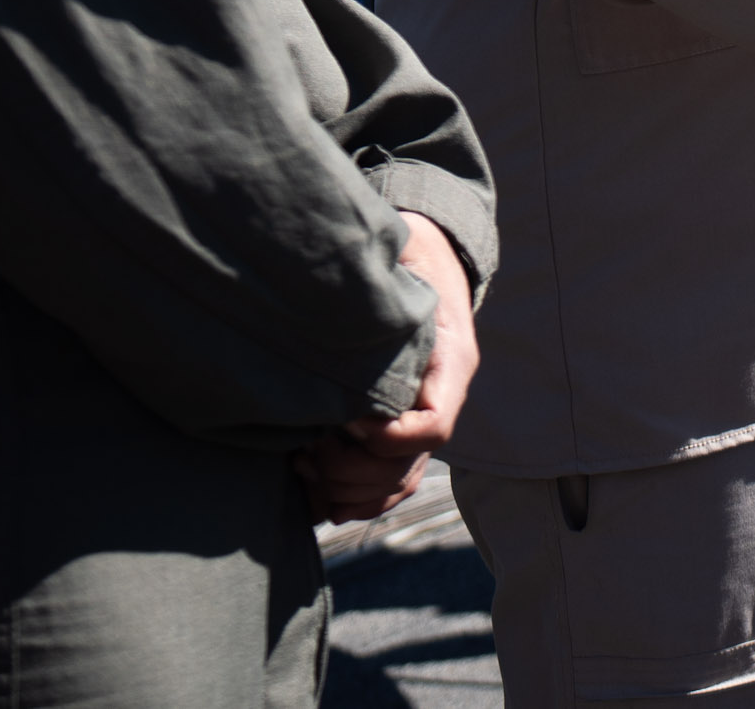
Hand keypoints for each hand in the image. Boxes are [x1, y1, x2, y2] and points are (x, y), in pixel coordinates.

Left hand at [294, 211, 476, 523]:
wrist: (430, 256)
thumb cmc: (409, 254)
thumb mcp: (402, 257)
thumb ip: (381, 283)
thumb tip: (337, 291)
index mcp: (451, 362)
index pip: (432, 427)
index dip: (386, 437)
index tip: (343, 418)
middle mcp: (442, 399)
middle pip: (406, 467)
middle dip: (351, 468)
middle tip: (309, 446)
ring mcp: (423, 418)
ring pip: (395, 485)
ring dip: (345, 488)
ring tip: (303, 463)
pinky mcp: (401, 429)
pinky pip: (387, 487)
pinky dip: (352, 500)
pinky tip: (314, 491)